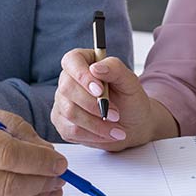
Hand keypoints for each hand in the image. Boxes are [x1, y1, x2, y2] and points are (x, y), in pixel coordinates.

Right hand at [52, 48, 177, 150]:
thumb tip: (95, 68)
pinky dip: (93, 135)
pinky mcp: (62, 123)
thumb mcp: (130, 82)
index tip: (100, 90)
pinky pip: (71, 130)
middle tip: (115, 114)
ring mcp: (62, 102)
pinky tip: (107, 134)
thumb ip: (115, 69)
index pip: (71, 61)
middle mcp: (68, 80)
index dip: (82, 75)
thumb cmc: (130, 99)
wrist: (133, 124)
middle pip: (67, 88)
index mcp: (83, 62)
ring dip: (96, 123)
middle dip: (93, 104)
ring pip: (70, 112)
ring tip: (116, 127)